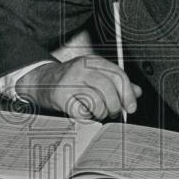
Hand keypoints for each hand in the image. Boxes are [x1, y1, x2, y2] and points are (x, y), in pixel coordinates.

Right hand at [14, 56, 141, 121]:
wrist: (41, 81)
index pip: (117, 75)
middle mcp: (81, 68)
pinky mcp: (60, 96)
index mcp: (92, 61)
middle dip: (115, 105)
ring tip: (98, 113)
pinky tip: (84, 113)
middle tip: (113, 113)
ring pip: (96, 101)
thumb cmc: (71, 80)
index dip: (127, 93)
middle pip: (108, 87)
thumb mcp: (94, 75)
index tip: (131, 107)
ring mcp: (69, 82)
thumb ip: (116, 83)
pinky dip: (87, 117)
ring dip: (101, 113)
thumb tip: (137, 92)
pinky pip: (81, 112)